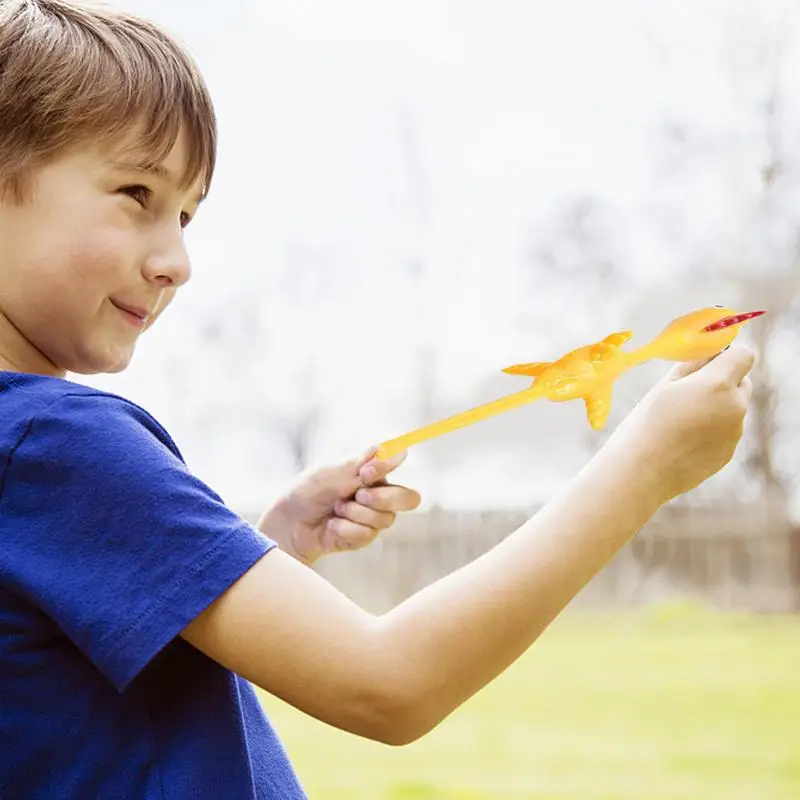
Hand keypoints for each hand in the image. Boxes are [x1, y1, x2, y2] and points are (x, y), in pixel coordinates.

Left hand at [257, 447, 421, 565]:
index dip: (387, 468)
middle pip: (409, 498)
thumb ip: (363, 464)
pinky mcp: (363, 538)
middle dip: (383, 498)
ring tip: (335, 510)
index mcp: (372, 473)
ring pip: (385, 518)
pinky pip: (367, 534)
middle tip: (359, 495)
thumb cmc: (307, 492)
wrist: (288, 523)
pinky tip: (332, 526)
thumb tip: (392, 448)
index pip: (398, 467)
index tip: (365, 472)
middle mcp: (378, 495)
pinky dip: (346, 529)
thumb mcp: (332, 473)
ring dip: (356, 513)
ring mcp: (372, 518)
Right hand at [607, 345, 754, 501]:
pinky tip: (681, 441)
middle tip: (688, 392)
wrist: (641, 472)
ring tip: (679, 422)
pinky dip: (710, 431)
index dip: (727, 355)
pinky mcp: (728, 453)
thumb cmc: (645, 423)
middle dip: (722, 382)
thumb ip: (692, 365)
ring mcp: (734, 433)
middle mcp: (735, 407)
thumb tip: (708, 354)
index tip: (707, 362)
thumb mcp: (664, 386)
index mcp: (718, 384)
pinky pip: (725, 432)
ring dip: (715, 407)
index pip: (743, 355)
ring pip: (732, 408)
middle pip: (742, 381)